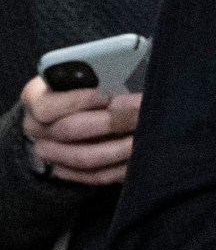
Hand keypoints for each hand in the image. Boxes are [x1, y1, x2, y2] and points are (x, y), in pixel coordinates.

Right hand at [20, 75, 139, 184]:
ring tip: (146, 133)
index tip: (106, 96)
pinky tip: (141, 152)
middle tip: (141, 112)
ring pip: (84, 157)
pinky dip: (122, 166)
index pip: (47, 106)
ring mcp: (50, 153)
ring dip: (119, 147)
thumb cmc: (86, 84)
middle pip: (69, 131)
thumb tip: (123, 75)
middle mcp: (36, 128)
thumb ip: (98, 73)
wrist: (72, 111)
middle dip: (110, 121)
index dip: (78, 101)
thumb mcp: (87, 73)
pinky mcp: (69, 172)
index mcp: (36, 98)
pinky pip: (96, 176)